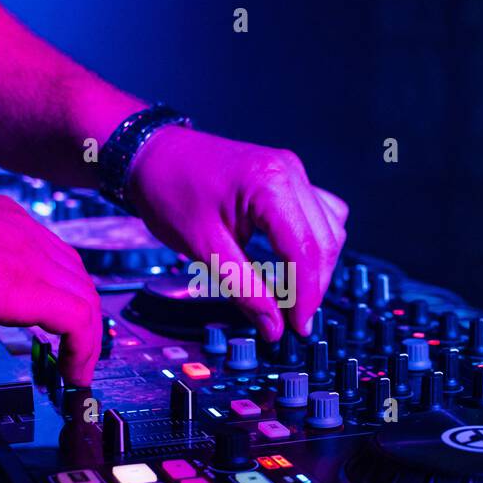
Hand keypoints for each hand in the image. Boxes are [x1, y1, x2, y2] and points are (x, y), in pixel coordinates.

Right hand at [0, 173, 102, 383]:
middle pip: (79, 278)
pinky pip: (78, 322)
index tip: (57, 319)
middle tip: (77, 350)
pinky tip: (72, 375)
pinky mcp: (28, 289)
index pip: (55, 257)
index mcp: (7, 219)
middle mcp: (27, 234)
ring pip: (87, 300)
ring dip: (87, 339)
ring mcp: (32, 258)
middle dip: (85, 317)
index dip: (63, 291)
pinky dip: (83, 350)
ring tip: (76, 370)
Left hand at [128, 127, 347, 341]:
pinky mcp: (288, 176)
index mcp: (270, 184)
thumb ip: (243, 288)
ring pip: (329, 228)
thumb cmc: (170, 192)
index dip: (306, 295)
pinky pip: (320, 213)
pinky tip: (296, 262)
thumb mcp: (202, 247)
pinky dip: (314, 242)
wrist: (152, 154)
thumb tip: (273, 326)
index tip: (299, 327)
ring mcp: (292, 171)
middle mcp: (290, 172)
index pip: (305, 249)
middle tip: (293, 320)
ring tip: (292, 296)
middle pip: (324, 241)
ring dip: (316, 266)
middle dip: (313, 285)